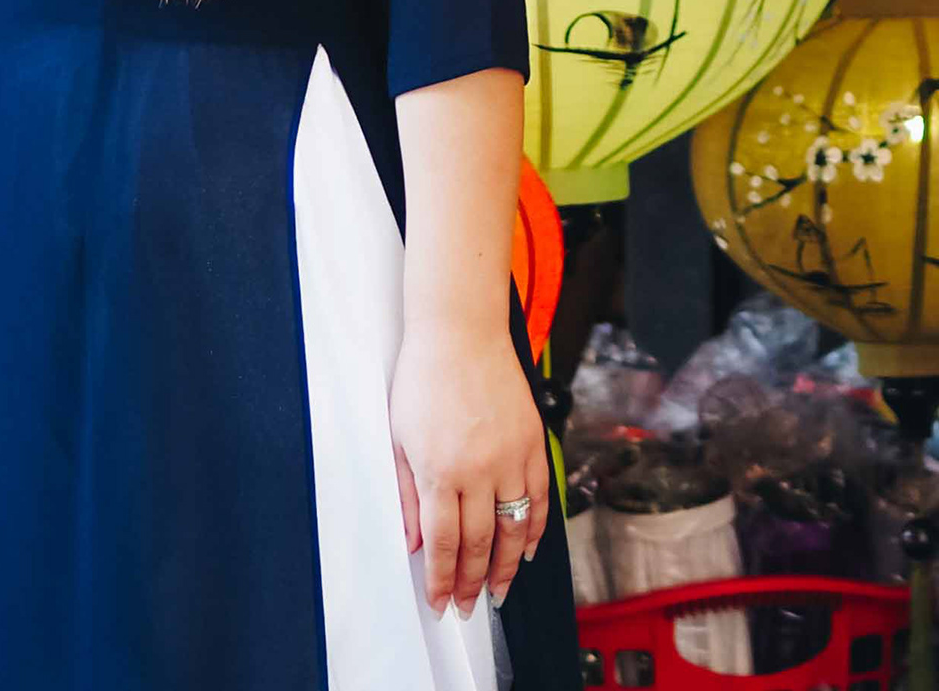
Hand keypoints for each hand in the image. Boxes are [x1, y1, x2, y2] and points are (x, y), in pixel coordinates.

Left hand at [387, 321, 549, 618]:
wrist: (461, 332)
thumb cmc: (423, 379)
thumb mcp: (398, 440)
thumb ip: (407, 497)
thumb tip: (412, 544)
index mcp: (440, 472)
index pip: (443, 544)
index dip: (443, 581)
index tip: (442, 603)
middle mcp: (480, 470)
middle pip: (482, 544)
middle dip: (475, 583)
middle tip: (470, 607)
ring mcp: (512, 456)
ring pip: (516, 528)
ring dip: (509, 567)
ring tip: (501, 591)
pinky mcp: (534, 442)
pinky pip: (540, 497)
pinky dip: (537, 528)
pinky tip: (529, 548)